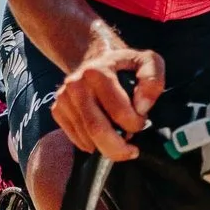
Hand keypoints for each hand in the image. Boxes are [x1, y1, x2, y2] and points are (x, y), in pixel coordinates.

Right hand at [53, 36, 162, 161]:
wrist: (96, 58)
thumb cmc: (125, 64)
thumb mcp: (148, 61)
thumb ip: (152, 79)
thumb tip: (142, 107)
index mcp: (97, 71)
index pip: (118, 111)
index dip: (135, 124)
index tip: (142, 121)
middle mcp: (75, 84)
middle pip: (96, 130)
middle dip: (118, 148)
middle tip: (131, 150)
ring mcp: (63, 98)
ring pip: (87, 139)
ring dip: (107, 145)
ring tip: (120, 136)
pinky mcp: (57, 110)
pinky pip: (77, 140)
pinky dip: (94, 144)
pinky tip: (105, 135)